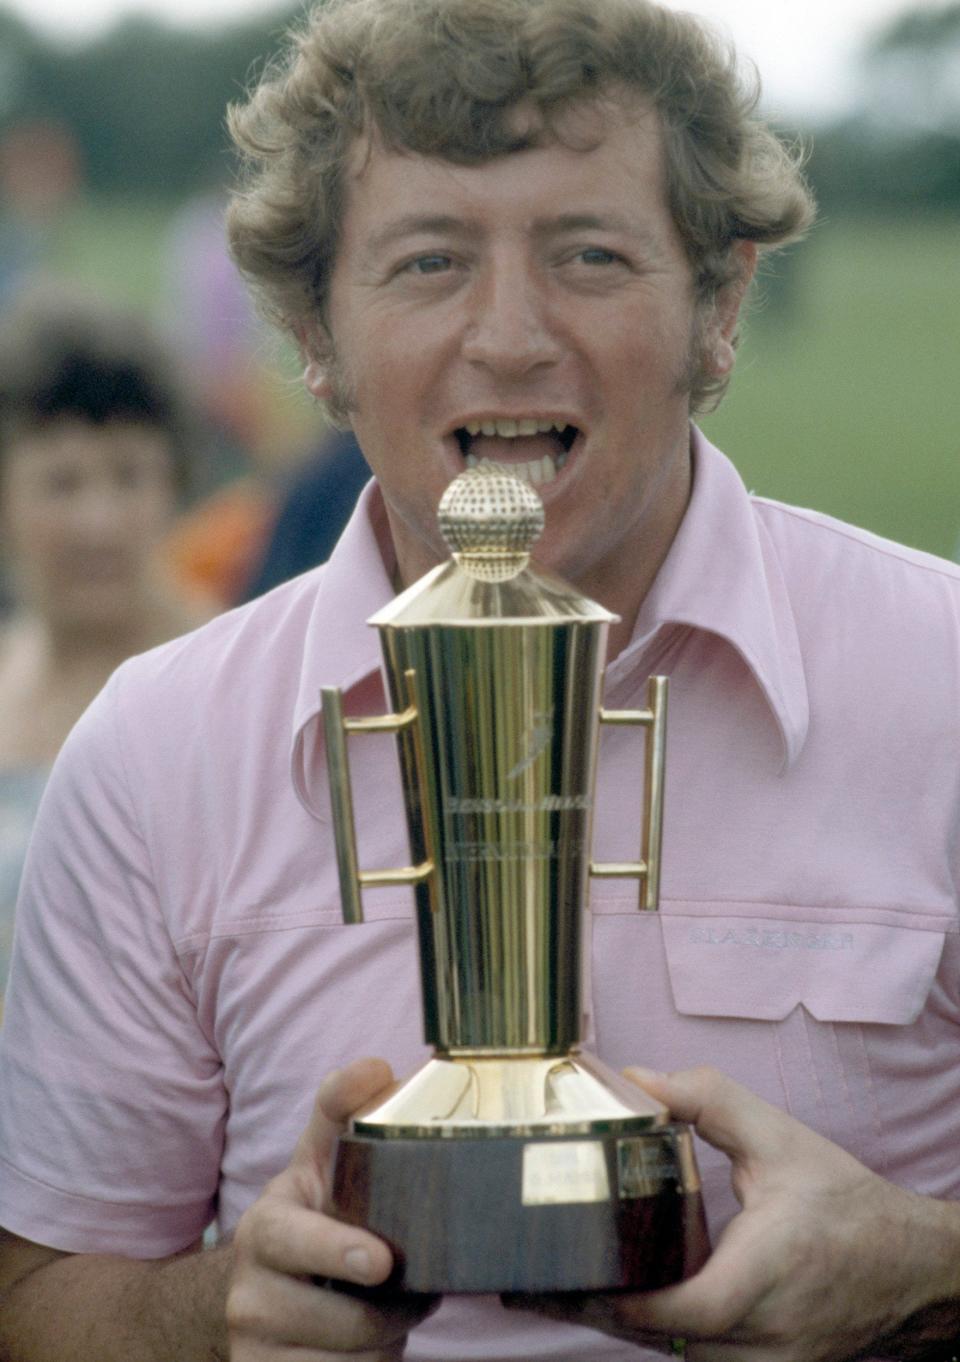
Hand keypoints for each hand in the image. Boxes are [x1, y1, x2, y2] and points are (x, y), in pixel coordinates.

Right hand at [227, 1057, 438, 1359]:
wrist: (258, 1303)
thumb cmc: (313, 1222)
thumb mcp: (321, 1166)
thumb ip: (343, 1111)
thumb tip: (377, 1067)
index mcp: (267, 1221)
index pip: (297, 1230)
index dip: (337, 1245)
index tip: (379, 1258)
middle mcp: (248, 1282)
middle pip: (337, 1305)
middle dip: (381, 1302)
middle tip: (405, 1285)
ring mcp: (252, 1339)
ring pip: (345, 1354)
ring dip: (384, 1340)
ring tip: (392, 1315)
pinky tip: (365, 1352)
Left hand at [509, 1066, 959, 1361]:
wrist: (909, 1268)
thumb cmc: (846, 1205)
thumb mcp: (780, 1138)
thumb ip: (709, 1100)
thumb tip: (636, 1081)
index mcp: (767, 1274)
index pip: (686, 1309)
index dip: (626, 1298)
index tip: (571, 1272)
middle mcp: (764, 1336)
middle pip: (661, 1339)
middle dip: (595, 1308)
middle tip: (532, 1277)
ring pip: (674, 1354)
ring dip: (620, 1324)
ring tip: (557, 1287)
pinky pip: (695, 1359)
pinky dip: (654, 1333)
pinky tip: (616, 1302)